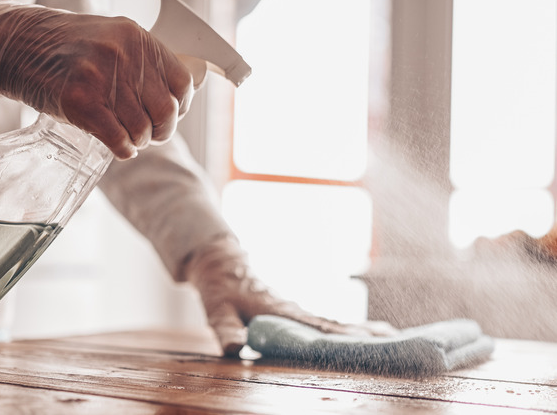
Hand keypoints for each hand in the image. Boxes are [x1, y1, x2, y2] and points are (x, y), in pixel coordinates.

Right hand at [0, 0, 193, 159]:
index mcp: (137, 38)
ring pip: (141, 129)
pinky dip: (123, 150)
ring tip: (127, 139)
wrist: (16, 45)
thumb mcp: (111, 38)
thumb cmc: (65, 47)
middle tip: (149, 136)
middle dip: (161, 131)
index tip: (171, 116)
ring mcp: (102, 79)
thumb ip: (140, 61)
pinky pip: (118, 139)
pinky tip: (118, 148)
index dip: (180, 107)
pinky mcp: (81, 103)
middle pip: (165, 111)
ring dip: (138, 141)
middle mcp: (124, 56)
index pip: (182, 82)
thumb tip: (171, 95)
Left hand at [184, 237, 398, 356]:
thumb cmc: (220, 290)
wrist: (221, 265)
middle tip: (397, 341)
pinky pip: (327, 324)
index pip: (316, 328)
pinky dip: (349, 330)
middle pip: (335, 326)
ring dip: (363, 332)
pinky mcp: (297, 314)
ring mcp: (298, 312)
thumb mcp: (217, 311)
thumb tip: (235, 348)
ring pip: (335, 324)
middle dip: (365, 335)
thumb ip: (226, 331)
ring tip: (394, 337)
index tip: (368, 343)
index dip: (341, 337)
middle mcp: (296, 311)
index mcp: (281, 312)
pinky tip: (368, 335)